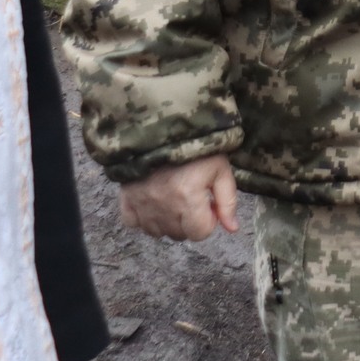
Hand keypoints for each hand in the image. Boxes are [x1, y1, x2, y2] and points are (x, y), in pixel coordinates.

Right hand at [118, 155, 237, 241]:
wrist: (163, 126)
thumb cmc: (197, 147)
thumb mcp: (221, 170)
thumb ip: (228, 201)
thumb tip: (233, 229)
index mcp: (188, 200)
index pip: (200, 233)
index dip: (209, 220)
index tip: (209, 204)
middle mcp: (162, 207)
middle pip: (179, 234)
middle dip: (191, 221)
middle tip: (193, 199)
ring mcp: (141, 204)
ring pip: (157, 232)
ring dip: (169, 222)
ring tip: (175, 200)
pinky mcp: (126, 198)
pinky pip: (133, 223)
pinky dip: (144, 218)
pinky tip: (155, 204)